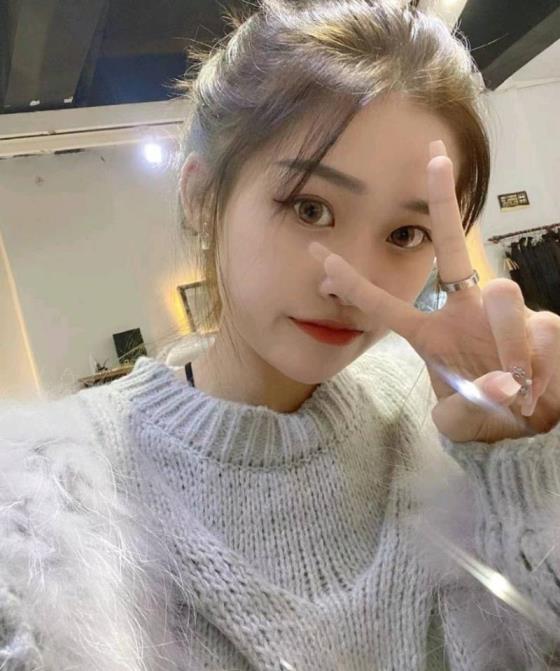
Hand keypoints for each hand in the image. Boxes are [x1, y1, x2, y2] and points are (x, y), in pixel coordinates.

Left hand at [308, 140, 559, 442]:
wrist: (532, 430)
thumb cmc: (484, 419)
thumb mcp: (459, 422)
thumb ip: (467, 410)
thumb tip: (505, 383)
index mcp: (431, 334)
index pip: (385, 304)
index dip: (354, 283)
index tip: (319, 256)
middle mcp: (465, 311)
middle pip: (449, 248)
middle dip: (440, 201)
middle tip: (433, 156)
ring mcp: (506, 313)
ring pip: (502, 296)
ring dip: (509, 344)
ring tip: (516, 389)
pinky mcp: (546, 324)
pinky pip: (543, 332)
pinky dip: (540, 367)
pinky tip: (536, 390)